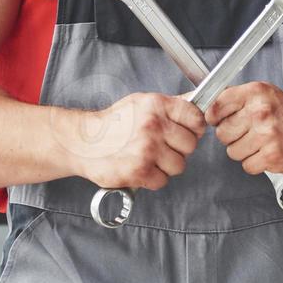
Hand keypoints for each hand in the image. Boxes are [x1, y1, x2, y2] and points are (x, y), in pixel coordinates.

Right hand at [64, 92, 205, 191]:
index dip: (194, 128)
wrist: (84, 142)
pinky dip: (152, 179)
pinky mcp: (139, 170)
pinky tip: (141, 168)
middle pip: (190, 145)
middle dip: (178, 149)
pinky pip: (162, 181)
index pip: (196, 118)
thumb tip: (198, 100)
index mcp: (157, 105)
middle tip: (161, 147)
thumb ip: (171, 105)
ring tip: (149, 158)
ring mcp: (147, 148)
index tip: (184, 132)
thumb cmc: (114, 123)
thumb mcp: (143, 103)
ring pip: (179, 165)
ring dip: (166, 166)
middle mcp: (154, 125)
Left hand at [205, 82, 282, 176]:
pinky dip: (255, 164)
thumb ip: (237, 98)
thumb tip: (207, 105)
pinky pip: (247, 165)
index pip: (217, 105)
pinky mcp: (272, 156)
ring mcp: (267, 134)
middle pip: (222, 133)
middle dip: (232, 136)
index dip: (214, 117)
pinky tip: (266, 154)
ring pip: (232, 152)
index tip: (218, 121)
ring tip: (259, 143)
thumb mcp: (264, 94)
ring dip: (244, 151)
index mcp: (256, 93)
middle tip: (248, 133)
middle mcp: (261, 112)